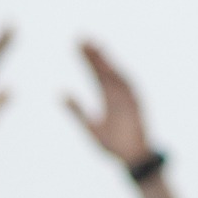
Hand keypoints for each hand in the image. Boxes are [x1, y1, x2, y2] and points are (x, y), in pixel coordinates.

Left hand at [65, 39, 151, 165]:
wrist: (130, 158)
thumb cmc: (112, 144)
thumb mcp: (89, 126)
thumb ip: (76, 110)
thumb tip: (61, 93)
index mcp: (107, 97)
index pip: (95, 73)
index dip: (87, 59)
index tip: (77, 43)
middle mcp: (118, 94)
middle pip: (105, 70)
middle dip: (94, 55)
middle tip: (82, 39)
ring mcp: (128, 99)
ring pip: (115, 76)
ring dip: (106, 63)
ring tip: (94, 49)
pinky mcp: (136, 106)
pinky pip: (128, 90)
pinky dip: (120, 79)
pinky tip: (110, 68)